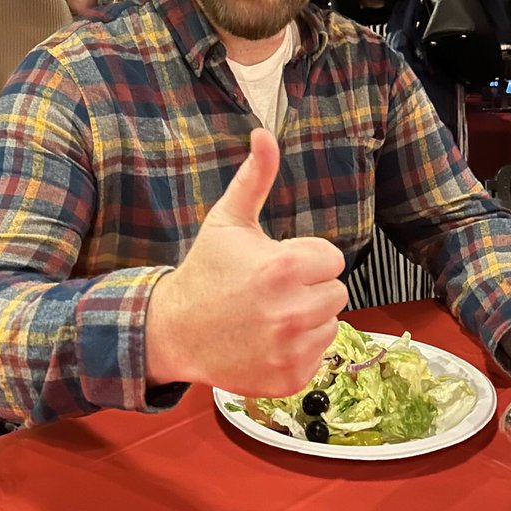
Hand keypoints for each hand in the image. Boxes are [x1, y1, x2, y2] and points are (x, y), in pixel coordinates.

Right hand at [145, 128, 347, 396]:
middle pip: (335, 292)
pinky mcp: (291, 377)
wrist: (174, 331)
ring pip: (330, 324)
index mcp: (285, 267)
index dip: (305, 259)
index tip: (275, 265)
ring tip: (268, 316)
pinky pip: (318, 355)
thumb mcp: (228, 220)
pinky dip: (298, 350)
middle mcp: (293, 310)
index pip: (332, 259)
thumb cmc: (206, 271)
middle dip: (309, 289)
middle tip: (270, 292)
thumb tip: (265, 133)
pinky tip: (267, 341)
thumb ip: (255, 177)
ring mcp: (292, 348)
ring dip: (307, 319)